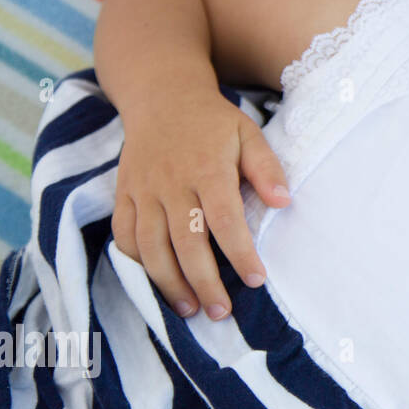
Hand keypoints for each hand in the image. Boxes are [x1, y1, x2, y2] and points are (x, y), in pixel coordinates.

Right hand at [112, 90, 290, 320]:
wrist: (161, 96)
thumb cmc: (213, 121)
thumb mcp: (248, 134)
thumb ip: (267, 169)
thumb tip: (284, 203)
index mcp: (207, 170)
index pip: (225, 221)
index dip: (240, 254)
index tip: (256, 280)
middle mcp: (171, 184)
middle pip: (185, 243)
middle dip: (204, 282)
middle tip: (221, 312)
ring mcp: (143, 190)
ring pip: (150, 246)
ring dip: (169, 282)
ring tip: (190, 308)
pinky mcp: (124, 194)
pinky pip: (125, 235)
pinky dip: (138, 262)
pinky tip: (158, 280)